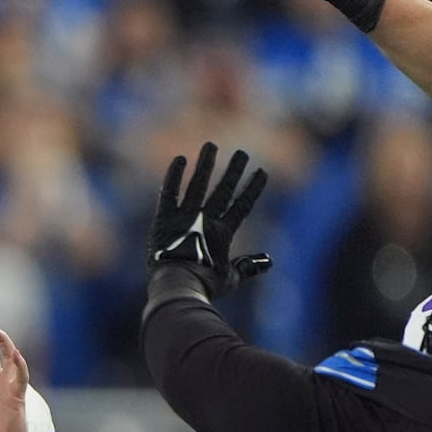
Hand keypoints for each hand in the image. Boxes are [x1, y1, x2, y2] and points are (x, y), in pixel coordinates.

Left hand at [148, 142, 271, 298]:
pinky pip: (169, 192)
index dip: (253, 188)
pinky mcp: (163, 219)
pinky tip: (180, 159)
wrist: (177, 285)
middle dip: (234, 171)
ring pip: (198, 185)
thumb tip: (267, 261)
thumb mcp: (230, 278)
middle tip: (242, 153)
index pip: (242, 205)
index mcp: (223, 233)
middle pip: (223, 190)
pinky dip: (174, 176)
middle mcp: (206, 220)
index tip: (262, 172)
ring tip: (211, 145)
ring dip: (206, 164)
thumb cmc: (204, 286)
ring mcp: (184, 217)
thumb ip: (247, 266)